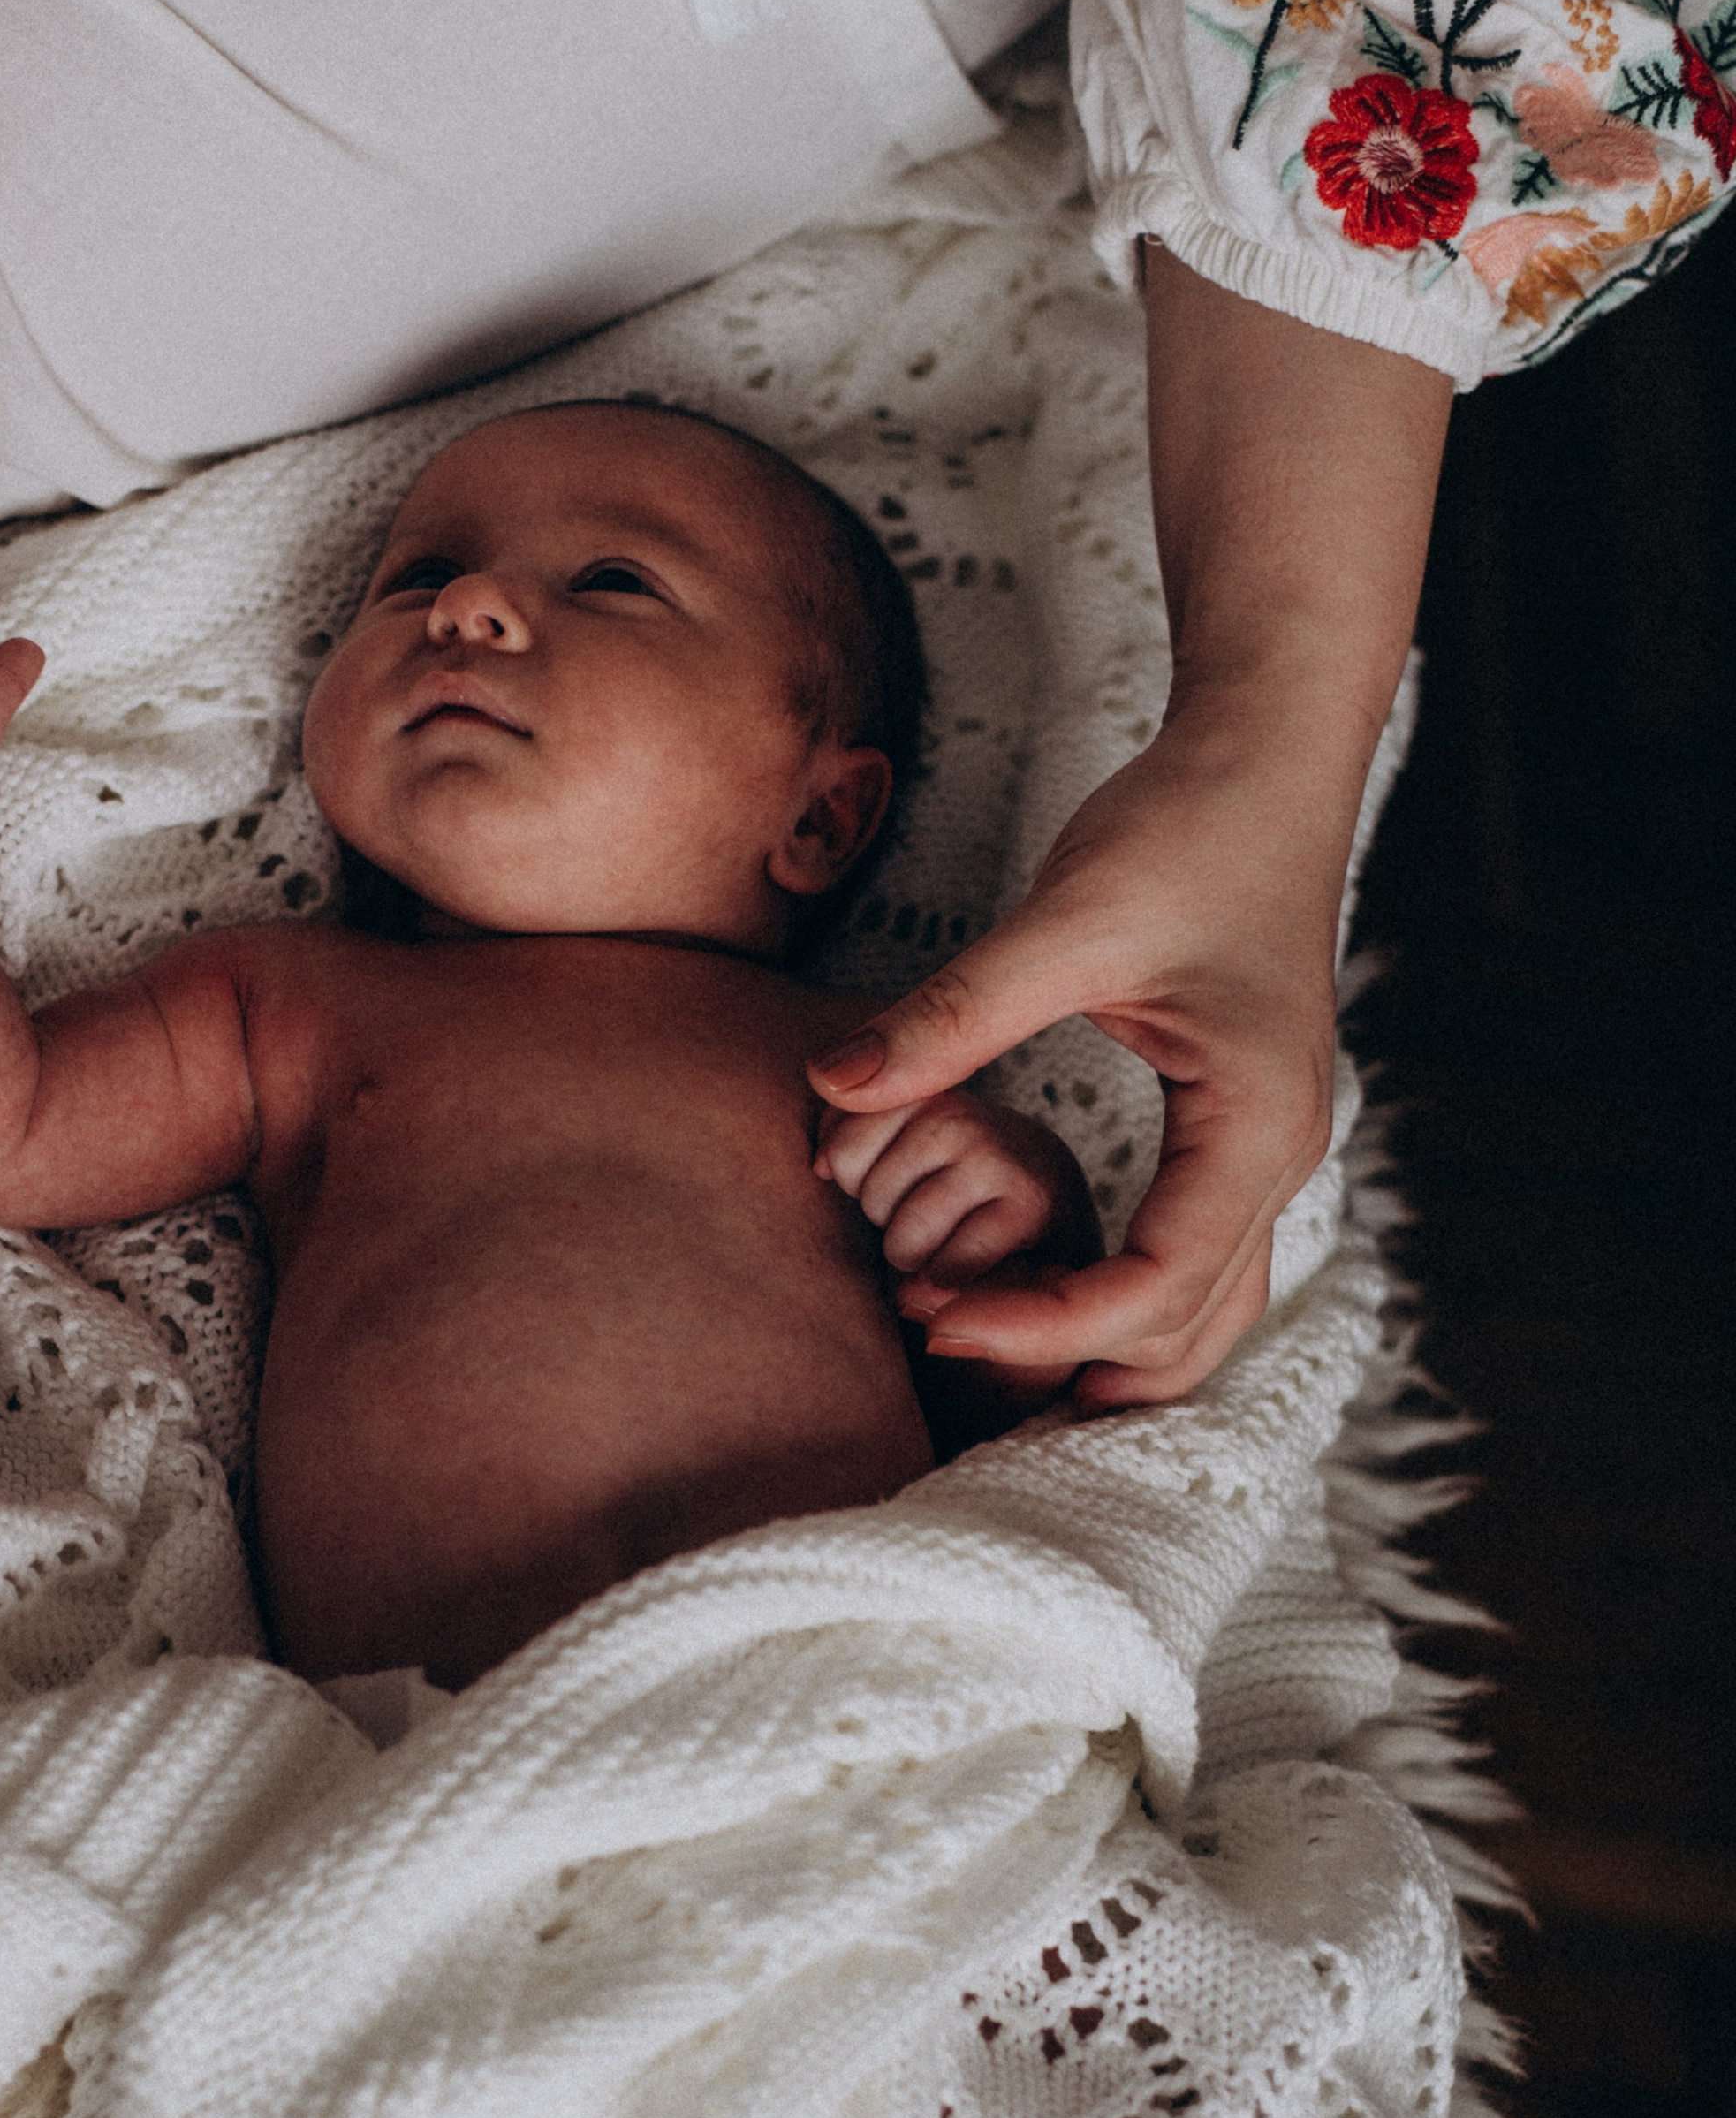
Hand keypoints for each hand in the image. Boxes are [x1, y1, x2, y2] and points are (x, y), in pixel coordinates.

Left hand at [807, 714, 1355, 1408]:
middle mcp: (1281, 1156)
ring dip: (1107, 1350)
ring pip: (1208, 1310)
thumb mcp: (1063, 923)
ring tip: (983, 1344)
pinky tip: (1042, 1296)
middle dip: (1067, 1357)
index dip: (1041, 1324)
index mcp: (1254, 1126)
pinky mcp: (1242, 1127)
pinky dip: (1129, 1303)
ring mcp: (1272, 1147)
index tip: (934, 1318)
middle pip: (1188, 1328)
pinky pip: (1200, 1258)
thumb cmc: (1185, 827)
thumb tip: (835, 1085)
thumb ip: (953, 1013)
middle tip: (934, 1335)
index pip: (1153, 1287)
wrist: (1265, 760)